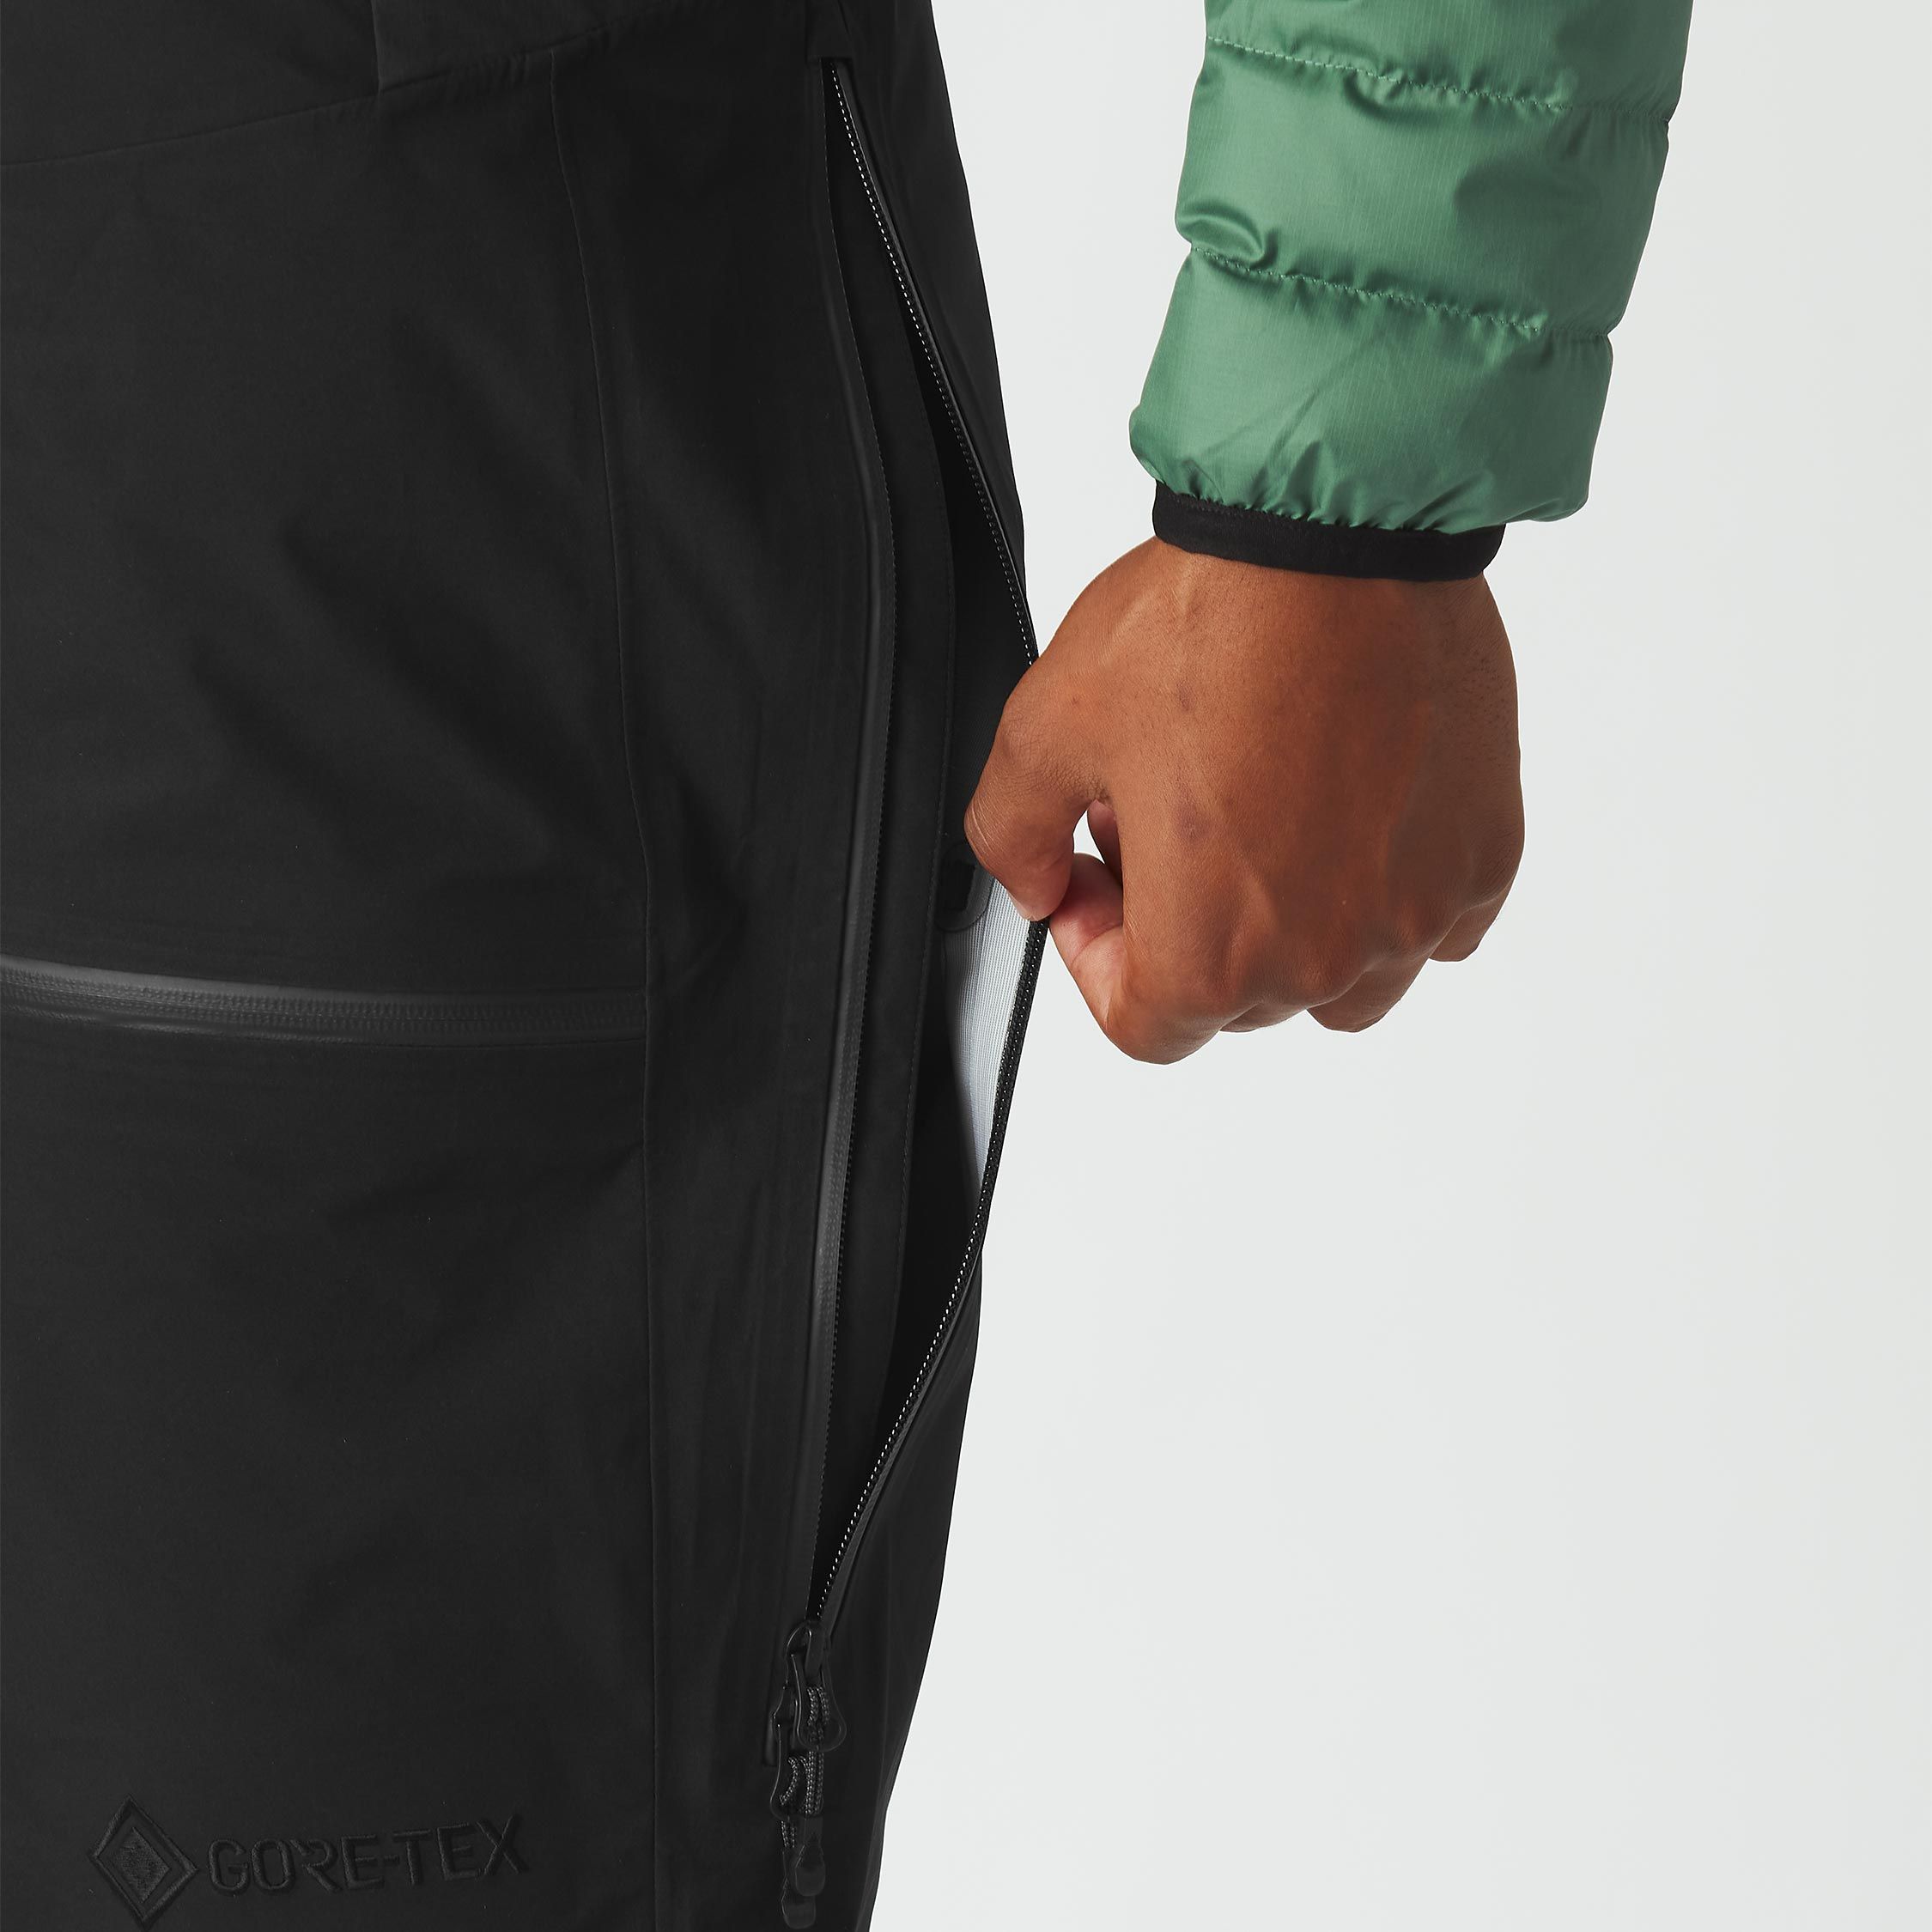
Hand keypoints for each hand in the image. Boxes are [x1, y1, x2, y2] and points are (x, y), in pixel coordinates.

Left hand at [965, 539, 1522, 1061]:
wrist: (1337, 529)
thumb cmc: (1208, 621)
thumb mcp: (1046, 727)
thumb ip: (1012, 836)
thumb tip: (1034, 887)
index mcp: (1212, 951)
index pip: (1142, 1025)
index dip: (1096, 953)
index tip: (1091, 877)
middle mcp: (1324, 957)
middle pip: (1236, 1000)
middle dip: (1183, 922)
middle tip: (1161, 817)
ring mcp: (1415, 912)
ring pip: (1340, 980)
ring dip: (1289, 926)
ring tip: (1259, 819)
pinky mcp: (1482, 856)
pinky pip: (1433, 922)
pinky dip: (1384, 891)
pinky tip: (1347, 809)